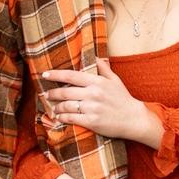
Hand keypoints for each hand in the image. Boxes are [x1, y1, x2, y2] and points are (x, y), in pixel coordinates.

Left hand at [42, 58, 163, 145]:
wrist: (134, 119)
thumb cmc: (123, 98)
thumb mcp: (115, 80)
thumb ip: (103, 68)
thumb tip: (95, 56)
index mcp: (97, 82)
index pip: (71, 76)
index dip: (55, 75)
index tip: (44, 74)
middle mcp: (93, 94)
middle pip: (65, 92)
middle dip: (53, 93)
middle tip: (47, 95)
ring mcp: (92, 108)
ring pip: (66, 106)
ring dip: (57, 107)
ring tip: (54, 108)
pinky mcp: (92, 122)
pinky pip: (71, 118)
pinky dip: (63, 118)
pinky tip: (60, 117)